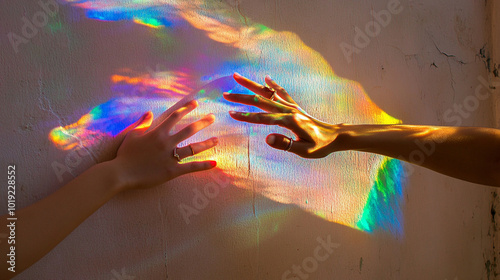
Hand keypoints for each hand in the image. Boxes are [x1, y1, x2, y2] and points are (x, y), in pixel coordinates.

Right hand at [110, 100, 217, 189]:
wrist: (121, 173)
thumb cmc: (125, 154)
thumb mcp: (132, 135)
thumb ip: (143, 123)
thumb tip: (150, 112)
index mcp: (158, 133)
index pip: (175, 117)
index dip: (186, 108)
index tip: (195, 103)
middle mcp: (167, 143)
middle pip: (189, 129)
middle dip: (202, 122)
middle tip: (212, 117)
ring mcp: (170, 157)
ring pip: (193, 148)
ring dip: (207, 143)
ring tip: (217, 140)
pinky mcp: (172, 171)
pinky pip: (191, 167)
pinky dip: (203, 166)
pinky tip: (214, 163)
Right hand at [223, 73, 344, 157]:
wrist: (335, 136)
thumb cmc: (320, 146)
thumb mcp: (305, 151)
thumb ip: (286, 144)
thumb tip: (267, 138)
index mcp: (289, 121)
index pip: (263, 118)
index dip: (246, 116)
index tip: (231, 113)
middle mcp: (289, 110)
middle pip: (261, 101)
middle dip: (242, 97)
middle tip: (225, 94)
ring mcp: (291, 106)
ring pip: (267, 93)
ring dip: (252, 85)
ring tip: (237, 76)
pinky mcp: (294, 106)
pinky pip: (281, 92)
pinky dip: (273, 85)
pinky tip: (266, 78)